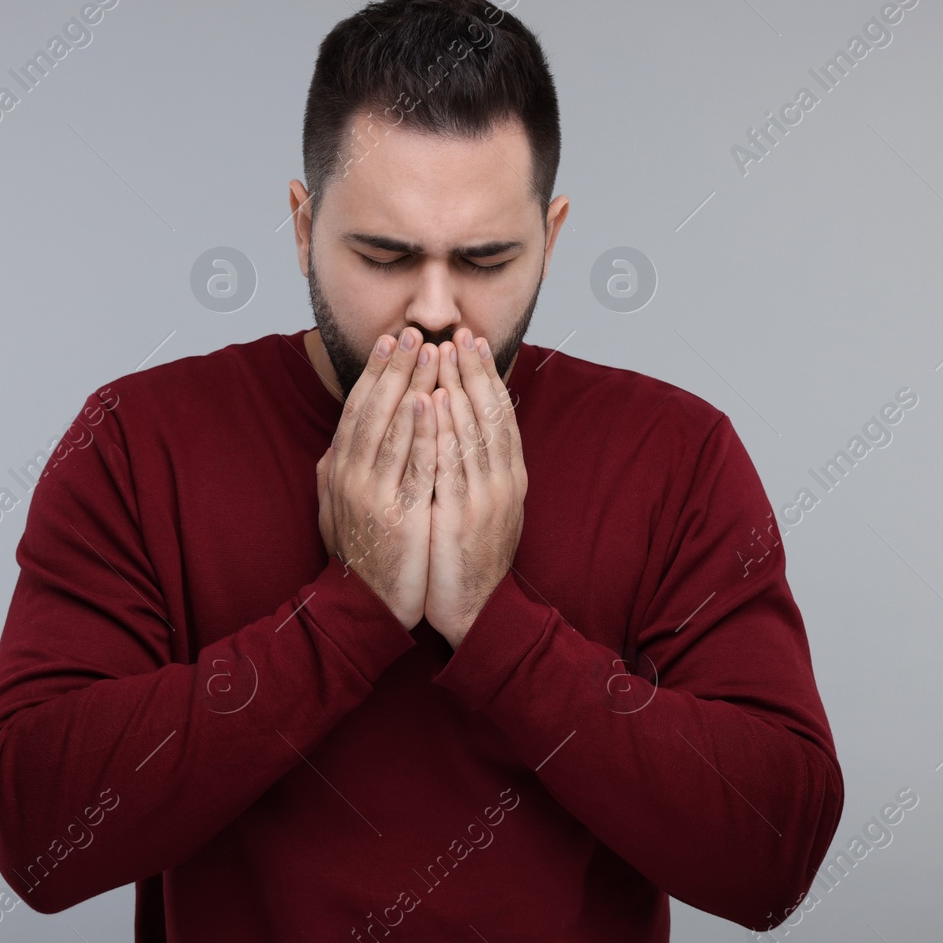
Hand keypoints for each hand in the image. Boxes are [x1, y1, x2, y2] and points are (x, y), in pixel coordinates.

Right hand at [317, 327, 440, 628]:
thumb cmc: (359, 556)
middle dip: (395, 367)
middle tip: (414, 332)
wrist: (363, 608)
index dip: (375, 372)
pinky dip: (421, 430)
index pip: (358, 409)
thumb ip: (338, 474)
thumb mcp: (336, 509)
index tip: (392, 340)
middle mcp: (350, 476)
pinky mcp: (398, 515)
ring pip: (392, 427)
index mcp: (339, 470)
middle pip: (374, 409)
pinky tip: (432, 402)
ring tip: (430, 351)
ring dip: (411, 385)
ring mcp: (372, 495)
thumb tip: (336, 444)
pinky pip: (412, 464)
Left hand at [425, 327, 526, 648]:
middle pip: (489, 415)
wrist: (476, 610)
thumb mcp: (483, 506)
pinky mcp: (460, 516)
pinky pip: (450, 464)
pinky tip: (432, 403)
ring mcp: (484, 498)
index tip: (474, 341)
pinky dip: (443, 430)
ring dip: (458, 389)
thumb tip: (470, 429)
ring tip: (444, 353)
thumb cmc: (471, 557)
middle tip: (460, 332)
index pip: (500, 415)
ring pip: (472, 432)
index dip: (487, 376)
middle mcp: (503, 482)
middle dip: (474, 371)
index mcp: (509, 478)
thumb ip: (479, 469)